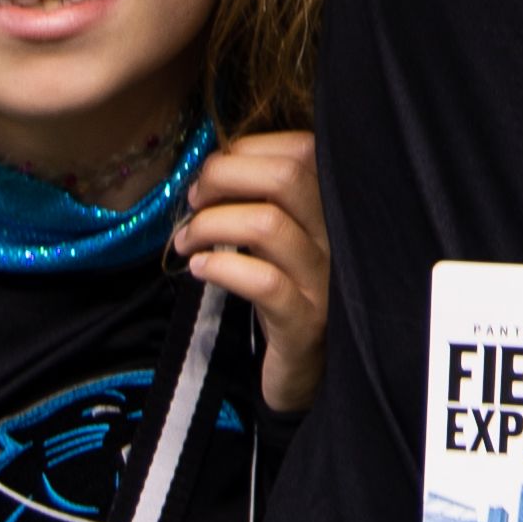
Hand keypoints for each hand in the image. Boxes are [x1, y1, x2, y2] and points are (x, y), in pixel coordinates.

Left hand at [179, 132, 326, 414]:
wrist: (307, 373)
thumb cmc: (284, 293)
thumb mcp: (277, 240)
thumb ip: (259, 200)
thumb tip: (209, 170)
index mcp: (330, 208)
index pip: (302, 149)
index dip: (248, 149)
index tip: (213, 174)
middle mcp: (336, 238)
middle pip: (286, 176)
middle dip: (224, 176)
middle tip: (193, 200)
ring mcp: (324, 282)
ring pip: (268, 225)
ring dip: (211, 224)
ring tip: (186, 241)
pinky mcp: (304, 323)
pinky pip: (262, 282)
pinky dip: (220, 268)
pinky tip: (199, 270)